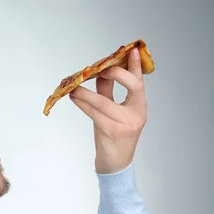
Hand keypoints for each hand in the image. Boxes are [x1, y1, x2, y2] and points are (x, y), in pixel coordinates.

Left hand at [69, 48, 147, 173]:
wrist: (115, 164)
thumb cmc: (114, 136)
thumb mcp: (113, 112)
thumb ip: (108, 93)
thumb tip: (99, 73)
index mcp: (139, 107)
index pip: (140, 82)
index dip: (135, 66)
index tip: (131, 50)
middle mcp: (137, 114)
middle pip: (134, 87)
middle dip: (118, 74)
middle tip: (102, 69)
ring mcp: (126, 124)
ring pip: (106, 101)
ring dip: (87, 92)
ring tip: (75, 86)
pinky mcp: (112, 132)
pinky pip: (95, 114)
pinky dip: (82, 104)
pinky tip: (74, 97)